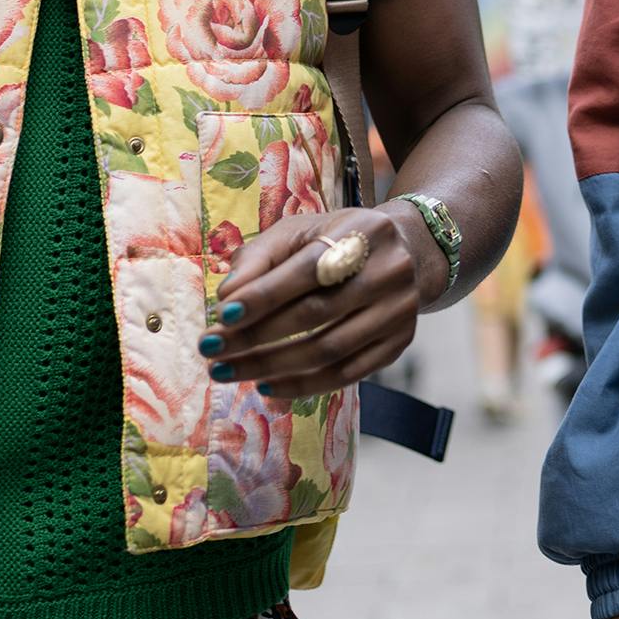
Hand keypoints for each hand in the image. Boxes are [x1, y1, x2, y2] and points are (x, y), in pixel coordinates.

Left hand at [204, 205, 427, 402]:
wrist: (408, 251)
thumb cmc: (336, 239)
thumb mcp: (299, 232)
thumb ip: (260, 258)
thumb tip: (227, 299)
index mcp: (361, 232)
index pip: (307, 270)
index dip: (263, 296)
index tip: (220, 317)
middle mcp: (388, 271)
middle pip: (316, 314)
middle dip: (255, 337)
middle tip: (211, 351)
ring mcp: (399, 311)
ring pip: (329, 351)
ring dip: (271, 367)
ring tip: (228, 372)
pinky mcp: (400, 343)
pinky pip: (347, 375)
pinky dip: (302, 386)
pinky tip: (267, 386)